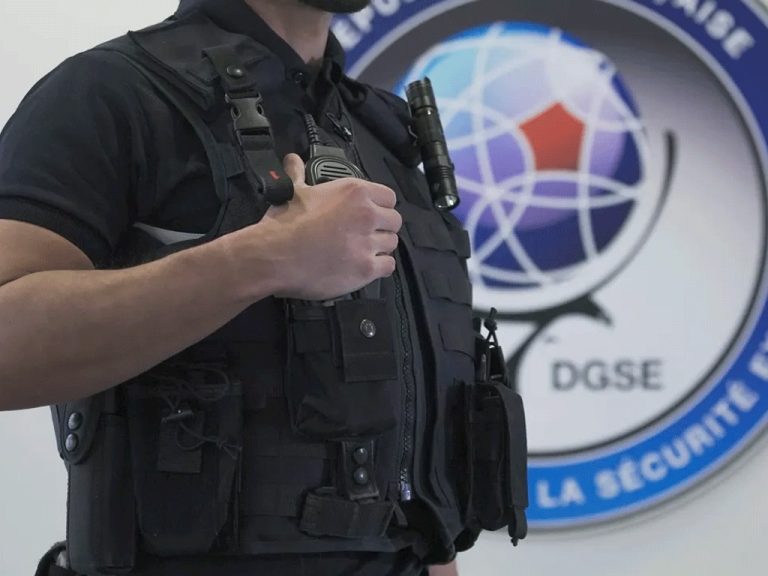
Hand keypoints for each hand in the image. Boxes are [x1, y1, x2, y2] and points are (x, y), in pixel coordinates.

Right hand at [238, 153, 401, 300]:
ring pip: (392, 244)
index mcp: (354, 192)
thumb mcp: (293, 192)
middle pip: (394, 221)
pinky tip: (363, 266)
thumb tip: (293, 161)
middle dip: (382, 228)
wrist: (274, 256)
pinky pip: (388, 267)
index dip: (380, 206)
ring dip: (379, 248)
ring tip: (360, 251)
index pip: (388, 197)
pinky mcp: (366, 268)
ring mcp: (368, 243)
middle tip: (364, 235)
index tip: (370, 214)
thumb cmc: (283, 225)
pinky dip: (379, 268)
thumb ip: (299, 175)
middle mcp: (366, 215)